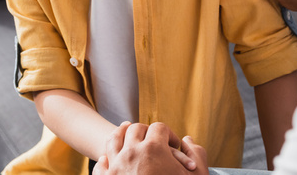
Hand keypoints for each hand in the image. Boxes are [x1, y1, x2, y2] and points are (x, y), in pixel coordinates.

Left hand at [93, 122, 208, 174]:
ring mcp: (116, 167)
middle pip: (135, 129)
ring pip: (114, 140)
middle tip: (153, 140)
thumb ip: (195, 154)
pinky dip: (105, 159)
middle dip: (146, 131)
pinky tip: (108, 160)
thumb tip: (187, 140)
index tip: (174, 144)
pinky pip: (101, 165)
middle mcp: (132, 153)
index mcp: (154, 149)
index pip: (159, 128)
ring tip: (127, 136)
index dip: (169, 134)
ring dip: (121, 135)